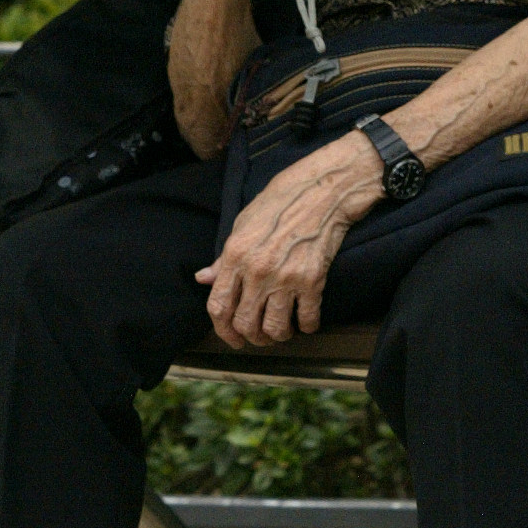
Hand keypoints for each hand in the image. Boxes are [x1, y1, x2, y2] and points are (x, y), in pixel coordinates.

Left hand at [195, 133, 381, 348]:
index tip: (232, 337)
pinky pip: (307, 318)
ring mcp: (285, 276)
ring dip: (278, 336)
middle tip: (260, 337)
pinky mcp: (312, 279)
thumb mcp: (244, 224)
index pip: (218, 306)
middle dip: (252, 338)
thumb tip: (203, 278)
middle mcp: (257, 270)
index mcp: (235, 254)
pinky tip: (307, 321)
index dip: (223, 330)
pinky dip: (307, 326)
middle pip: (245, 323)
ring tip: (284, 331)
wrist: (324, 189)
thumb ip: (224, 258)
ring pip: (275, 328)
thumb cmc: (282, 201)